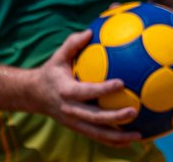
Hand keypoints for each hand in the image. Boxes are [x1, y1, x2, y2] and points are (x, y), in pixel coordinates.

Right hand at [26, 29, 139, 145]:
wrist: (34, 96)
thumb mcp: (58, 56)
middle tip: (134, 111)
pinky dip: (113, 141)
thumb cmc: (51, 71)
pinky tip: (131, 141)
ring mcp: (74, 123)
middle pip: (94, 118)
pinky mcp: (78, 129)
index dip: (103, 89)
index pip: (87, 92)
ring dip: (117, 136)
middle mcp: (70, 111)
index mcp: (66, 92)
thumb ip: (73, 43)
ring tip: (138, 134)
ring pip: (97, 133)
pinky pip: (97, 137)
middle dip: (114, 117)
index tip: (121, 83)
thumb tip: (90, 30)